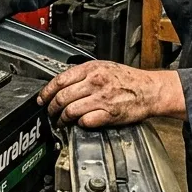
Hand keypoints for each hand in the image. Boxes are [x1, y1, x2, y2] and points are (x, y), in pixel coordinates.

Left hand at [37, 61, 184, 128]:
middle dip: (51, 109)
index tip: (42, 99)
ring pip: (70, 111)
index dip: (46, 92)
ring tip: (61, 122)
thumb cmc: (128, 80)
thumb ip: (83, 74)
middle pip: (62, 97)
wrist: (150, 90)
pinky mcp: (109, 114)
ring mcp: (101, 99)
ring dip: (62, 119)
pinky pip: (85, 121)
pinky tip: (79, 124)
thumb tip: (62, 83)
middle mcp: (95, 82)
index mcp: (91, 69)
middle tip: (50, 113)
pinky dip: (79, 124)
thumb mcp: (103, 67)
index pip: (59, 80)